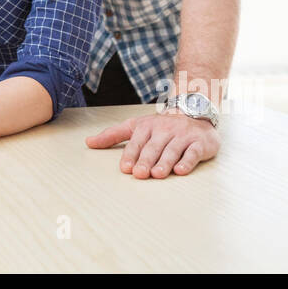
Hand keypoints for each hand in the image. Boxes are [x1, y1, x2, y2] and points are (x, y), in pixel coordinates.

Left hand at [86, 107, 218, 177]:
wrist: (196, 113)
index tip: (125, 168)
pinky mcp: (199, 143)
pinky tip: (180, 170)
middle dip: (146, 160)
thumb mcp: (135, 126)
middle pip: (153, 147)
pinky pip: (193, 152)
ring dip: (164, 162)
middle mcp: (164, 130)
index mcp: (147, 126)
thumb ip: (113, 135)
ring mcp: (182, 136)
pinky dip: (187, 161)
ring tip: (157, 174)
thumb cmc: (161, 126)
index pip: (137, 141)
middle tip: (139, 174)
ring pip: (172, 150)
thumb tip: (88, 142)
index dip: (131, 155)